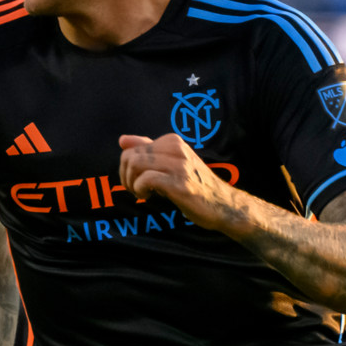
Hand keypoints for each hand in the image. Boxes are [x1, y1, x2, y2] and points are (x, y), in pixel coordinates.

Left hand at [118, 131, 239, 230]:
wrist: (223, 205)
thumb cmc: (196, 185)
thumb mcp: (172, 163)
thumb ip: (148, 150)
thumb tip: (122, 140)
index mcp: (173, 141)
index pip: (133, 149)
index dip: (127, 168)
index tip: (136, 181)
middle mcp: (177, 148)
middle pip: (130, 156)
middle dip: (126, 176)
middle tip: (135, 189)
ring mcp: (180, 165)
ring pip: (135, 164)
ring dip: (132, 183)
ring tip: (142, 193)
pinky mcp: (180, 183)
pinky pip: (146, 179)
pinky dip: (140, 189)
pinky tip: (148, 196)